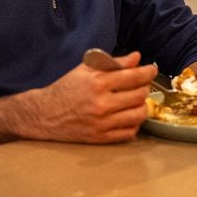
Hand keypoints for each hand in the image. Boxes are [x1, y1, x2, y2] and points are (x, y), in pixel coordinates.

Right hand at [20, 51, 156, 143]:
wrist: (44, 115)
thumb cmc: (66, 88)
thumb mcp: (84, 70)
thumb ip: (111, 62)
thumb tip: (136, 57)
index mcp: (96, 83)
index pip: (132, 77)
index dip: (147, 72)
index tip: (151, 70)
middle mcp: (101, 104)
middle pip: (139, 95)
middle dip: (144, 88)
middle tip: (141, 85)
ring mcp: (102, 123)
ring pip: (138, 115)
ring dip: (142, 106)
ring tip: (136, 102)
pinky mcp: (100, 138)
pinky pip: (129, 133)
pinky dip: (133, 124)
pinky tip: (128, 117)